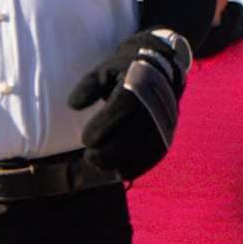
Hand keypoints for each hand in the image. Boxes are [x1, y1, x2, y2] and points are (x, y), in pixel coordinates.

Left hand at [69, 30, 189, 179]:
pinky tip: (121, 174)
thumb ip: (87, 87)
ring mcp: (165, 120)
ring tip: (100, 166)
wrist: (160, 69)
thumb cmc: (124, 72)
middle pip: (132, 133)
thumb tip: (73, 106)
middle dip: (107, 150)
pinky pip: (156, 154)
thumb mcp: (103, 71)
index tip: (84, 140)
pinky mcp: (169, 132)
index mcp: (138, 84)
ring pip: (144, 147)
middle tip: (89, 157)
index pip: (121, 110)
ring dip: (121, 161)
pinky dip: (140, 166)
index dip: (102, 128)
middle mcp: (155, 104)